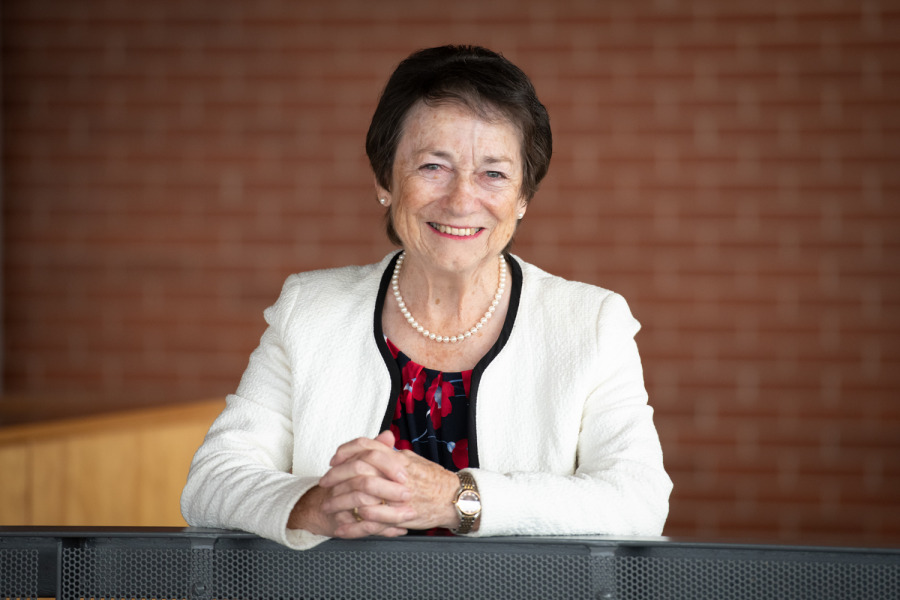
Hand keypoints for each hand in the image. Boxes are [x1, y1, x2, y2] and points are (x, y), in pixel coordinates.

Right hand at [288, 431, 412, 537]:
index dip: (388, 464)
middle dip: (389, 490)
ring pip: (365, 508)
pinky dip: (383, 531)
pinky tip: (399, 530)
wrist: (323, 507)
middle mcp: (343, 483)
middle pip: (365, 483)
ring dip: (389, 513)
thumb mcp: (364, 465)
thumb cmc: (348, 485)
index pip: (367, 457)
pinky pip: (363, 529)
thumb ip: (377, 449)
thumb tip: (388, 435)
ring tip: (408, 515)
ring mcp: (340, 504)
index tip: (404, 473)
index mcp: (351, 465)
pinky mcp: (341, 523)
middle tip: (407, 494)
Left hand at [315, 431, 459, 535]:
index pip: (367, 446)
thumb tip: (375, 443)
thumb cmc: (435, 479)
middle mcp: (398, 474)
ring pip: (363, 494)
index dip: (346, 451)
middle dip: (336, 476)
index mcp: (399, 458)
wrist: (455, 498)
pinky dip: (355, 523)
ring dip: (341, 501)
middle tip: (324, 483)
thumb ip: (391, 452)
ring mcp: (400, 495)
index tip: (334, 460)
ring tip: (328, 506)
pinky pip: (375, 518)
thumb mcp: (412, 459)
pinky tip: (344, 525)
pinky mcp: (403, 516)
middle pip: (359, 469)